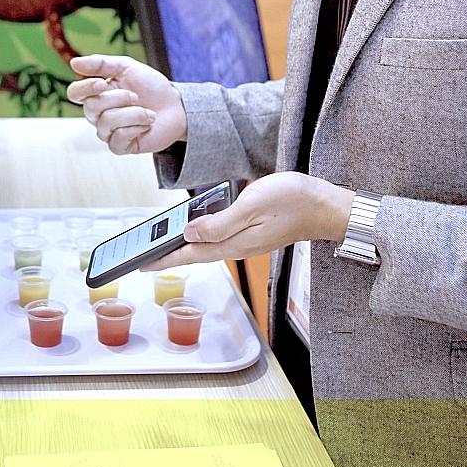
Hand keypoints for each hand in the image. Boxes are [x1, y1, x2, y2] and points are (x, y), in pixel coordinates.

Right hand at [66, 55, 186, 154]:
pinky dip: (137, 127)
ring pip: (107, 122)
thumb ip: (101, 64)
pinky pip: (118, 138)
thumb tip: (74, 63)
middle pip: (91, 107)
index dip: (86, 88)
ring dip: (134, 113)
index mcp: (96, 94)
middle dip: (119, 98)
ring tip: (147, 112)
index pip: (75, 93)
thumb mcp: (127, 67)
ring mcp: (107, 132)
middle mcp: (97, 114)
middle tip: (136, 96)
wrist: (175, 105)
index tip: (103, 82)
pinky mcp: (119, 147)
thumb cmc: (150, 87)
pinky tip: (146, 124)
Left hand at [142, 172, 355, 270]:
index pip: (190, 254)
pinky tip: (195, 227)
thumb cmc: (292, 202)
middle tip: (144, 255)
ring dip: (184, 244)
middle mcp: (237, 246)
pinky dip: (202, 234)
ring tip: (162, 242)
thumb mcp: (251, 206)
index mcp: (233, 243)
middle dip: (169, 254)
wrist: (325, 206)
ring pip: (207, 245)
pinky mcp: (252, 233)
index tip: (141, 265)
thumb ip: (219, 223)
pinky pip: (220, 236)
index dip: (164, 259)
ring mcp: (245, 241)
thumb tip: (190, 232)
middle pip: (196, 253)